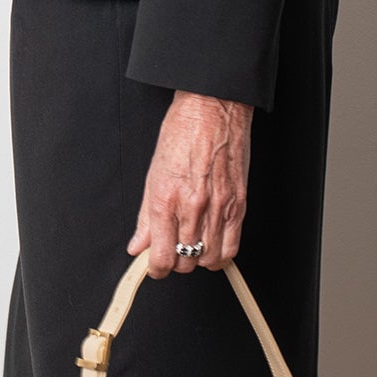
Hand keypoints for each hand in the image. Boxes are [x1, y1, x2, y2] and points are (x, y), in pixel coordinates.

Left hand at [126, 91, 253, 275]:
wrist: (212, 108)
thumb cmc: (182, 132)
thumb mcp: (153, 174)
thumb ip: (145, 217)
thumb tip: (138, 245)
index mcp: (166, 199)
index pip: (161, 257)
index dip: (156, 268)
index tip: (154, 265)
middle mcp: (193, 207)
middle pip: (185, 261)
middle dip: (176, 262)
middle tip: (171, 250)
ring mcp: (218, 207)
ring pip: (209, 259)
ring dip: (198, 259)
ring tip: (191, 247)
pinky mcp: (239, 204)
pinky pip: (232, 246)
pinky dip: (221, 254)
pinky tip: (212, 246)